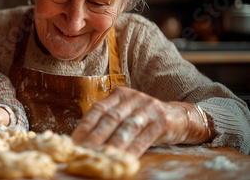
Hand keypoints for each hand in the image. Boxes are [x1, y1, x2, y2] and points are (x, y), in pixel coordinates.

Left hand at [71, 87, 209, 156]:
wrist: (179, 117)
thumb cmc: (145, 120)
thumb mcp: (126, 115)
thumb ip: (109, 122)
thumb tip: (85, 141)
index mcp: (119, 95)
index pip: (98, 109)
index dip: (85, 125)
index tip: (73, 140)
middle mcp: (133, 98)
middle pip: (110, 118)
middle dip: (95, 136)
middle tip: (84, 151)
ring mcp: (148, 108)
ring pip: (126, 127)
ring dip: (112, 144)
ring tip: (101, 156)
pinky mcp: (161, 121)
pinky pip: (144, 137)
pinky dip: (133, 149)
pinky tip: (124, 159)